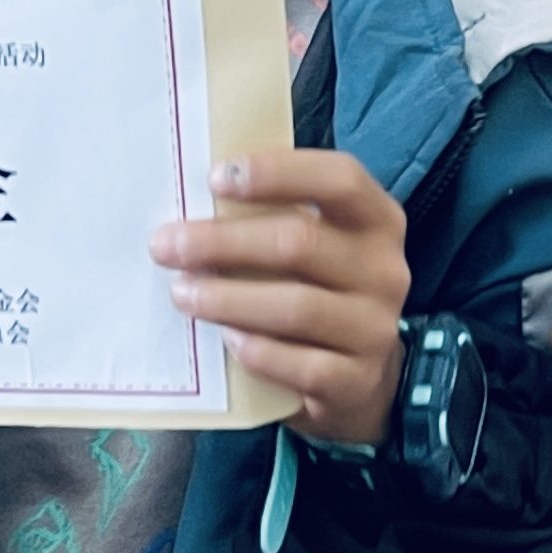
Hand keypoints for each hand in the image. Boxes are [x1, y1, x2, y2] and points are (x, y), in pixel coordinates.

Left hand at [153, 151, 409, 445]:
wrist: (359, 376)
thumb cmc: (319, 289)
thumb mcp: (316, 244)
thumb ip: (272, 218)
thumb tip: (193, 201)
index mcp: (377, 219)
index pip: (340, 179)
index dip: (278, 172)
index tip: (215, 178)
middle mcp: (385, 269)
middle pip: (300, 243)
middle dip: (223, 242)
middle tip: (166, 245)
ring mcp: (375, 328)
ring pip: (295, 307)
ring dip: (227, 298)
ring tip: (182, 294)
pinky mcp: (357, 380)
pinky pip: (300, 365)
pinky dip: (257, 351)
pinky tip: (226, 340)